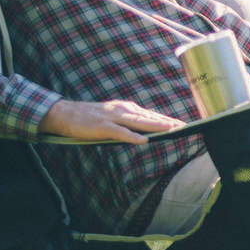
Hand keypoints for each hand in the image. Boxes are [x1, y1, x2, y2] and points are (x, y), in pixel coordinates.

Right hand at [40, 98, 183, 143]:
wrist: (65, 114)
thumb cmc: (91, 117)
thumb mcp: (113, 116)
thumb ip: (129, 122)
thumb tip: (146, 132)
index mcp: (126, 108)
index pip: (151, 115)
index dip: (167, 119)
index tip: (182, 123)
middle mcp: (123, 110)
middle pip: (149, 117)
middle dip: (167, 122)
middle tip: (185, 126)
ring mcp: (113, 118)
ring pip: (139, 122)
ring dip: (156, 126)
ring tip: (172, 130)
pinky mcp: (103, 126)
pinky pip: (120, 132)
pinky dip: (132, 136)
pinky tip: (144, 140)